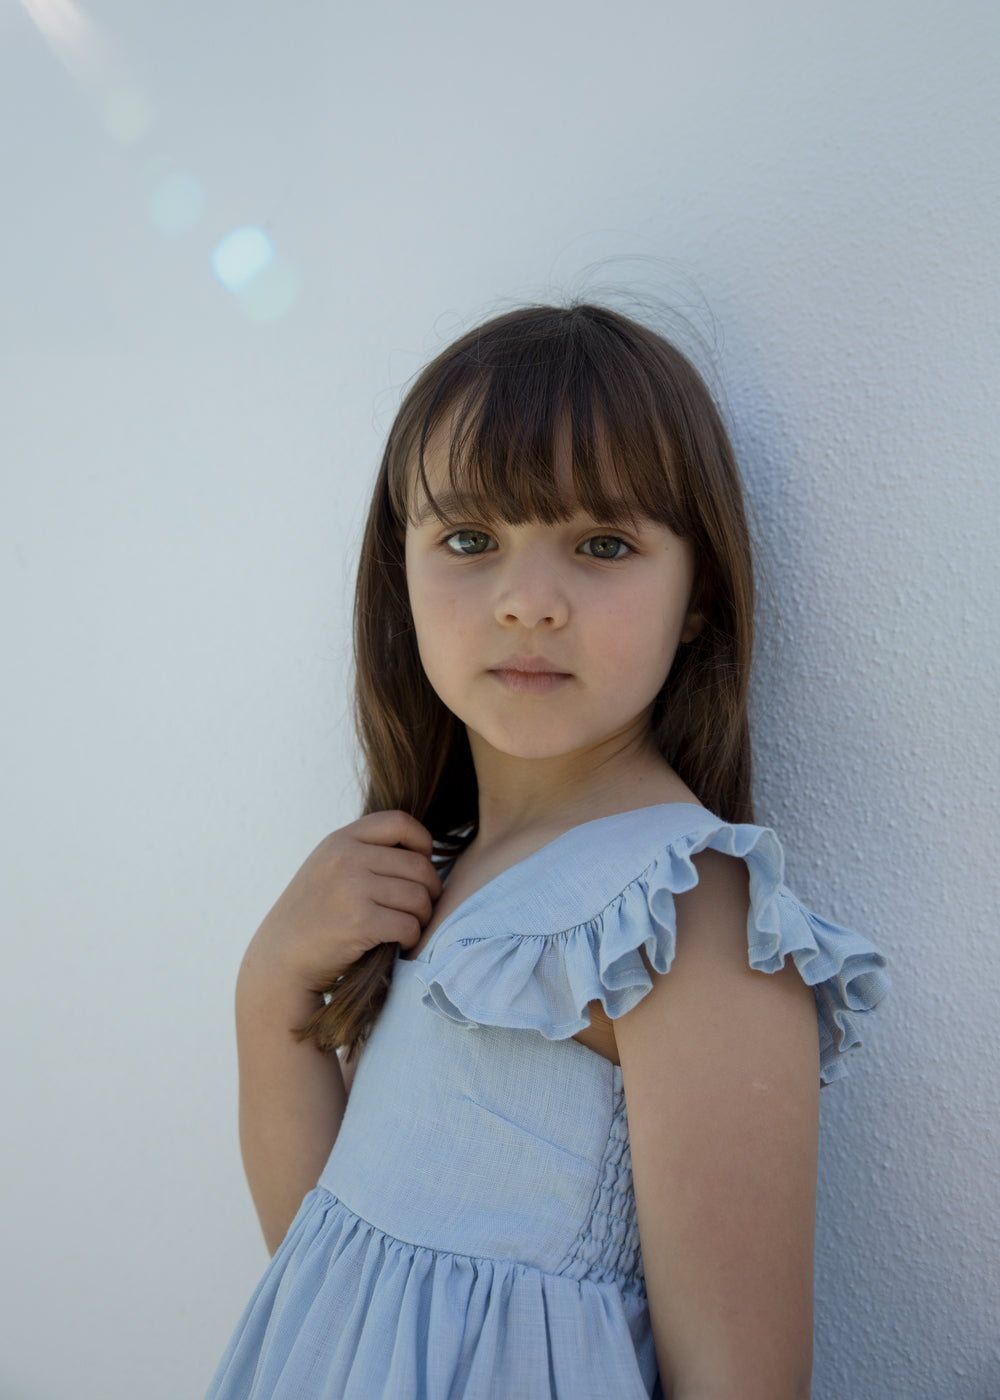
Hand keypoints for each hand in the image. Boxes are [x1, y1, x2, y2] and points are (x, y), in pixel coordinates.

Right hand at [244, 810, 442, 996]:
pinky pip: (410, 925)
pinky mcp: (360, 923)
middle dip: (430, 889)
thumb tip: (422, 848)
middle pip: (418, 865)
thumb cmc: (313, 916)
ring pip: (418, 897)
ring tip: (411, 925)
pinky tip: (401, 942)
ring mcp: (352, 890)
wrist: (280, 959)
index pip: (399, 822)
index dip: (422, 842)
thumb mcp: (328, 867)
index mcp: (340, 840)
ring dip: (423, 916)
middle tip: (423, 907)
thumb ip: (364, 851)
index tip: (422, 864)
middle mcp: (345, 858)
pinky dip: (412, 937)